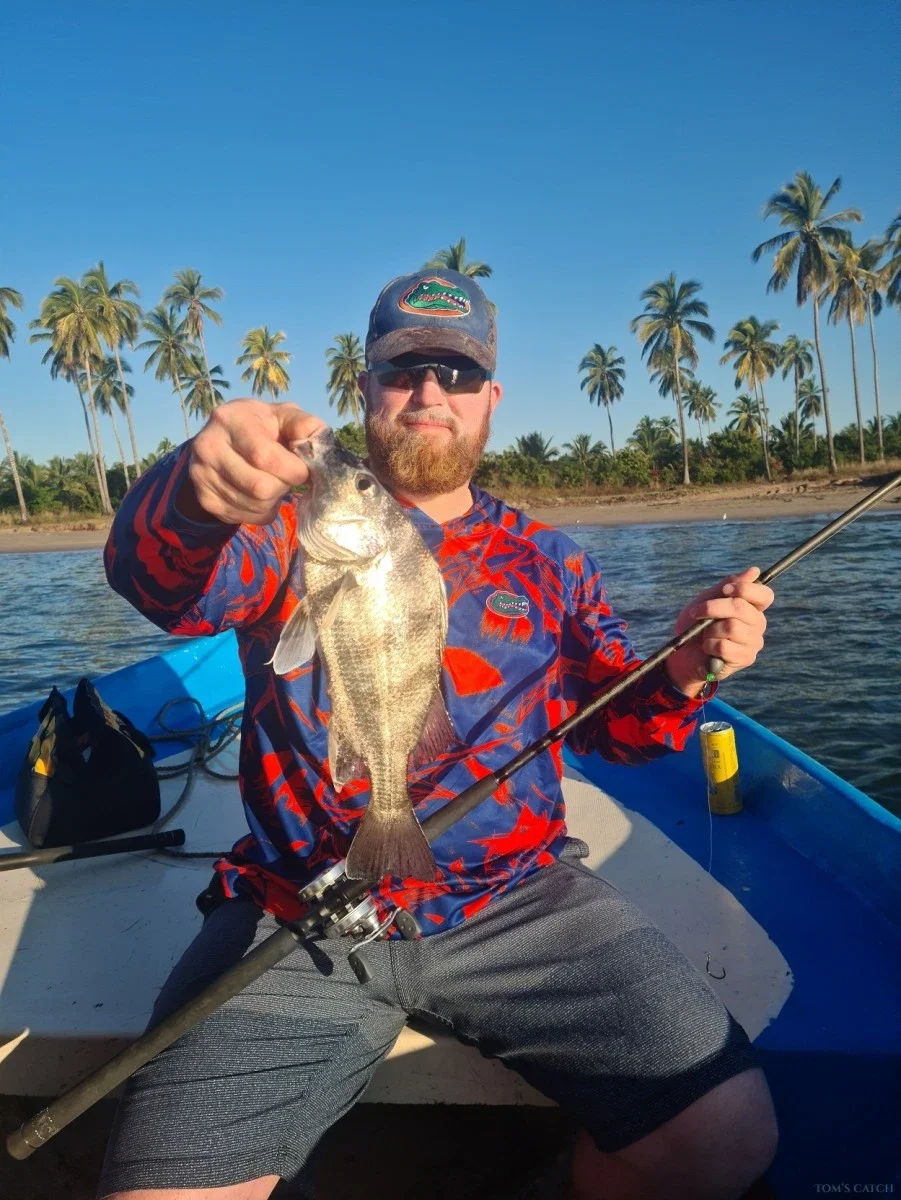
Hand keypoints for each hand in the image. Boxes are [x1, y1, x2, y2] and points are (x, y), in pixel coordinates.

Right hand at [179, 399, 327, 524]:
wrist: (223, 439)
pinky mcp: (205, 499)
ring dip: (275, 499)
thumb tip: (316, 443)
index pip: (264, 456)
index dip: (292, 470)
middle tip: (286, 476)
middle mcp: (208, 447)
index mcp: (230, 420)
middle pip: (260, 487)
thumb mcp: (283, 415)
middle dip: (284, 485)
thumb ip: (304, 425)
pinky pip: (246, 517)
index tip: (302, 469)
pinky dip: (262, 510)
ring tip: (273, 481)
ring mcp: (202, 475)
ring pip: (255, 506)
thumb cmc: (262, 427)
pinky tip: (260, 493)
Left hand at [665, 567, 774, 696]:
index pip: (764, 595)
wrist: (683, 654)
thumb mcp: (707, 599)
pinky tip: (708, 649)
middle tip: (697, 612)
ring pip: (732, 627)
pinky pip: (724, 646)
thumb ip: (728, 585)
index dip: (745, 589)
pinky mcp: (745, 658)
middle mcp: (757, 624)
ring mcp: (753, 642)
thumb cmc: (696, 625)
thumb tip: (755, 571)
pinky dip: (709, 645)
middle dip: (713, 608)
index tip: (725, 590)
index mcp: (752, 608)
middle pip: (741, 608)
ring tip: (705, 635)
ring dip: (709, 630)